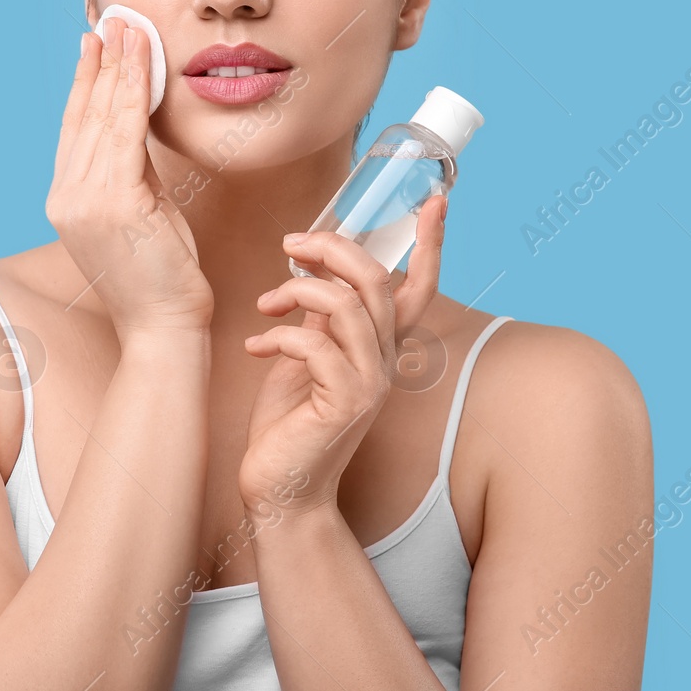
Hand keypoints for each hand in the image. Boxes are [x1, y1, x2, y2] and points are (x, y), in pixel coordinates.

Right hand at [47, 18, 213, 345]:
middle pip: (85, 115)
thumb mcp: (143, 213)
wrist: (164, 326)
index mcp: (68, 201)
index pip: (75, 129)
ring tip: (128, 28)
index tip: (94, 45)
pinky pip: (126, 134)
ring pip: (104, 118)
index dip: (84, 83)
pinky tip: (142, 64)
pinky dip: (134, 94)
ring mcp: (85, 201)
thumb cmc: (161, 276)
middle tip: (113, 19)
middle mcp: (67, 197)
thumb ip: (133, 173)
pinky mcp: (114, 204)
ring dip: (119, 67)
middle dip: (101, 63)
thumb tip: (139, 129)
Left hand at [237, 194, 448, 512]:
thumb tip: (312, 274)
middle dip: (332, 250)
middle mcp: (384, 363)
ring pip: (347, 306)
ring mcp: (368, 384)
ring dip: (298, 292)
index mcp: (380, 347)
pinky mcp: (343, 404)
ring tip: (265, 303)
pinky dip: (279, 335)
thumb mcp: (307, 357)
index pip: (419, 288)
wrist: (280, 490)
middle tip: (290, 245)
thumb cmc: (289, 423)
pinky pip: (315, 345)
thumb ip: (320, 318)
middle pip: (376, 282)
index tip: (435, 201)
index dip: (431, 245)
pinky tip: (255, 347)